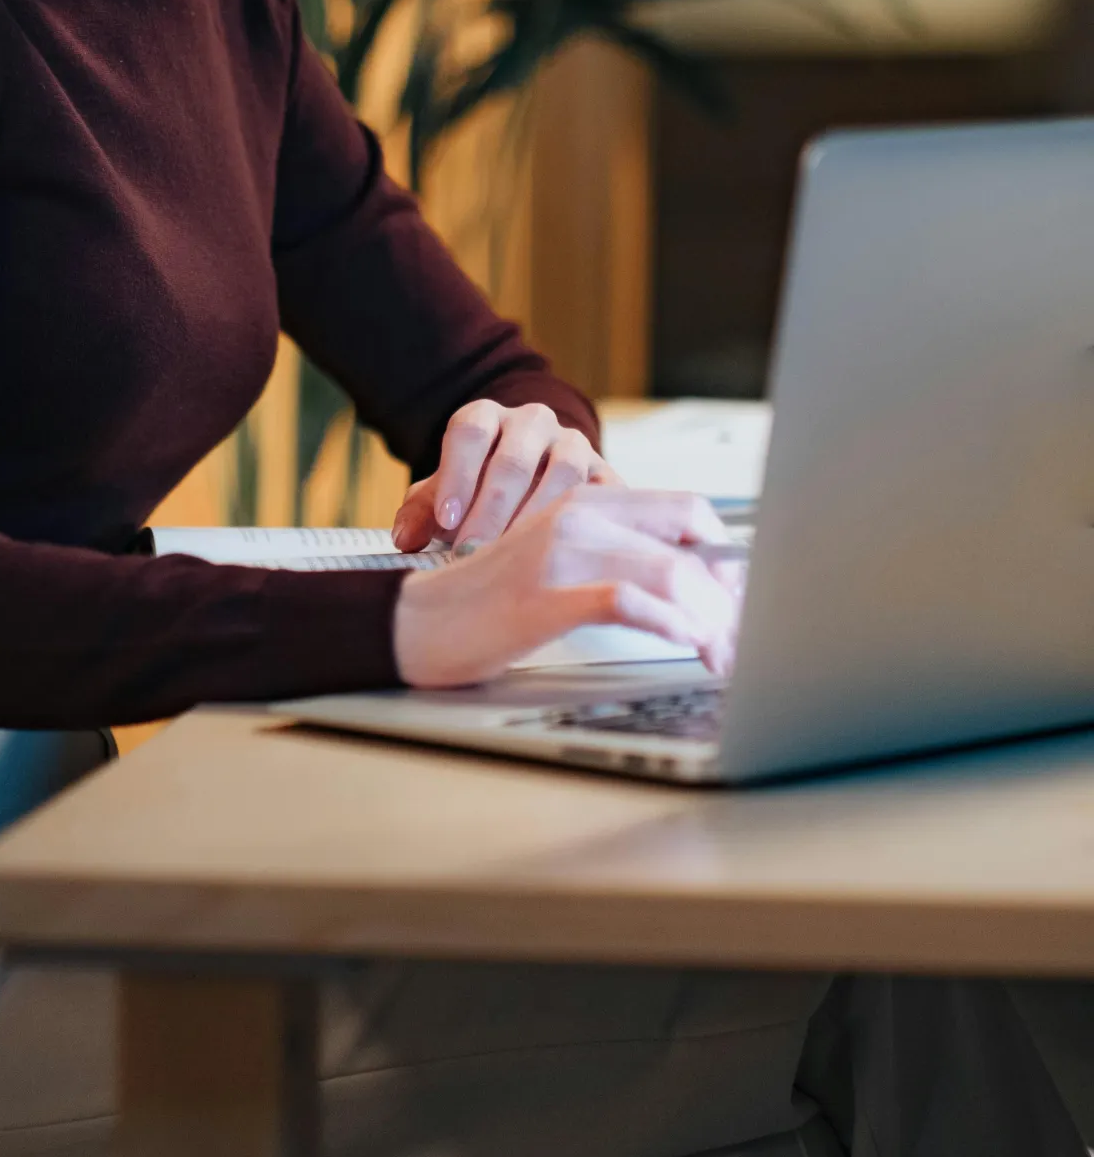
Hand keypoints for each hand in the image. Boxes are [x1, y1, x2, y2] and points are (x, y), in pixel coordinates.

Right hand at [392, 484, 743, 687]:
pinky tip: (686, 644)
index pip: (687, 509)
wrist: (415, 621)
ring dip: (711, 620)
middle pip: (691, 540)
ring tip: (721, 656)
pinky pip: (627, 601)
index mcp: (584, 499)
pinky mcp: (546, 596)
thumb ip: (611, 554)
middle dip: (730, 595)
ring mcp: (562, 554)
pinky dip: (668, 623)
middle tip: (741, 638)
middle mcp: (577, 515)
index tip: (740, 598)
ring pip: (670, 570)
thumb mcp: (556, 558)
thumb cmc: (485, 601)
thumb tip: (688, 584)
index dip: (727, 554)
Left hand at [393, 399, 619, 555]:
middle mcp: (532, 422)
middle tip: (475, 552)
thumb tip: (405, 539)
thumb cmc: (480, 488)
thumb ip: (423, 510)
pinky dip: (589, 520)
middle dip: (492, 509)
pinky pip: (605, 491)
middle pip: (514, 457)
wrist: (537, 474)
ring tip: (519, 558)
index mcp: (486, 417)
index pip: (470, 431)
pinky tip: (569, 554)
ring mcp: (574, 443)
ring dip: (539, 516)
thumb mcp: (447, 491)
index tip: (446, 519)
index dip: (457, 474)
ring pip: (564, 470)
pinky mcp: (606, 472)